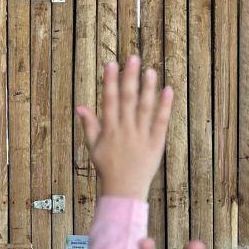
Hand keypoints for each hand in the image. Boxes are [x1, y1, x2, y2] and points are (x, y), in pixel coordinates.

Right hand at [76, 57, 172, 199]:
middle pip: (128, 100)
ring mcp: (141, 136)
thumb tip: (81, 107)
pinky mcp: (156, 143)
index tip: (112, 64)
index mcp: (109, 130)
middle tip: (133, 59)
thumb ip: (89, 125)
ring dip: (148, 88)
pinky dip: (164, 106)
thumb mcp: (94, 147)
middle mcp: (125, 130)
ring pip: (145, 108)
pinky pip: (161, 122)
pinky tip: (167, 90)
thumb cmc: (107, 168)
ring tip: (150, 70)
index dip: (111, 81)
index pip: (110, 100)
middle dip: (130, 78)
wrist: (123, 189)